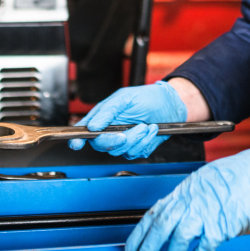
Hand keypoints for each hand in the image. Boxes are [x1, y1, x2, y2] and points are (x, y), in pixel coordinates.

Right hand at [68, 81, 187, 158]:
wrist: (171, 106)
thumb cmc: (148, 97)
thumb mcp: (126, 98)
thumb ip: (108, 111)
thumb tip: (92, 126)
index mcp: (103, 117)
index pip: (85, 130)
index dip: (78, 139)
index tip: (77, 144)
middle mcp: (111, 131)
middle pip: (101, 145)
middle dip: (114, 141)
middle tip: (125, 134)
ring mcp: (123, 141)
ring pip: (120, 151)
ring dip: (136, 139)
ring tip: (146, 125)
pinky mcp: (136, 148)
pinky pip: (135, 153)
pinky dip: (146, 142)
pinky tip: (151, 130)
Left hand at [125, 140, 249, 250]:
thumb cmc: (242, 172)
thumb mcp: (208, 177)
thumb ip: (193, 196)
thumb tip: (183, 214)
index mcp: (187, 188)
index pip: (156, 211)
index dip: (140, 231)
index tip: (132, 244)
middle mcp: (193, 200)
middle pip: (161, 227)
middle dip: (147, 248)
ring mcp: (206, 212)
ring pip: (179, 239)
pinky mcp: (223, 224)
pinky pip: (204, 246)